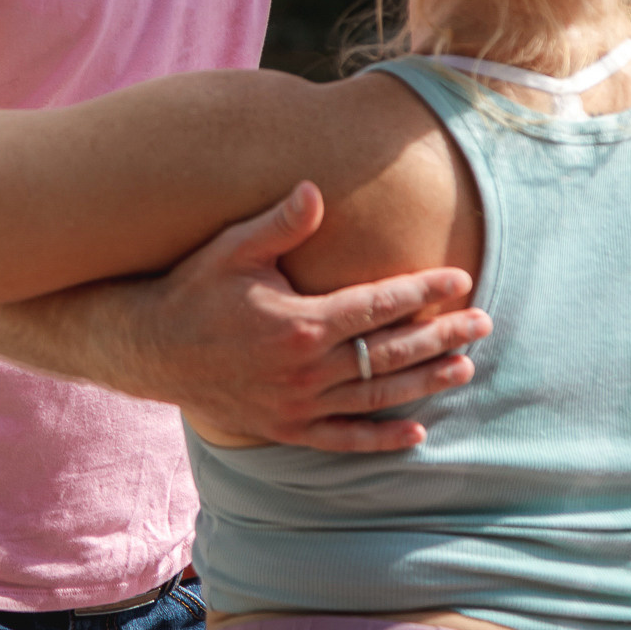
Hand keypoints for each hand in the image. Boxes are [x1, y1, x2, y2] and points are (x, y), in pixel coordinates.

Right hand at [122, 181, 492, 452]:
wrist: (148, 348)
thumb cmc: (193, 288)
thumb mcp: (232, 247)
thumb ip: (280, 222)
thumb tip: (317, 189)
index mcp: (299, 323)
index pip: (378, 306)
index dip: (422, 291)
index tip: (458, 278)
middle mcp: (305, 370)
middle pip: (389, 353)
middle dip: (441, 336)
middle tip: (482, 323)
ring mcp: (296, 406)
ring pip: (375, 397)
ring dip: (424, 383)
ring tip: (464, 368)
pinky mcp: (284, 430)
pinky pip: (344, 440)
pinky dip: (382, 438)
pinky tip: (417, 433)